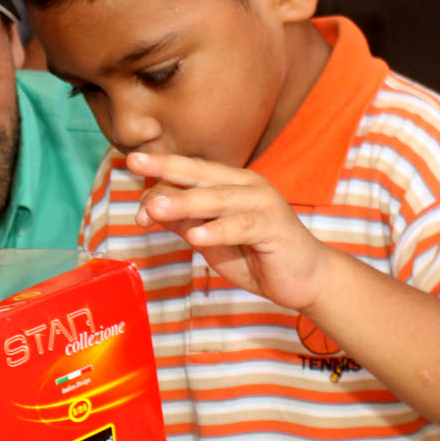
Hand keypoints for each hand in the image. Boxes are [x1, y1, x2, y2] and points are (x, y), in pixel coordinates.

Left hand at [127, 151, 330, 309]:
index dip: (159, 181)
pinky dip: (218, 231)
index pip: (189, 174)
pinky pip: (242, 227)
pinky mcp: (275, 226)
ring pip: (218, 198)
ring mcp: (263, 203)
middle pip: (200, 173)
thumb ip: (185, 221)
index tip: (134, 193)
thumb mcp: (211, 238)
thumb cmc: (255, 256)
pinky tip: (196, 237)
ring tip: (155, 208)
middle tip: (135, 161)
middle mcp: (246, 185)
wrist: (305, 279)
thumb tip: (148, 209)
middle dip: (166, 167)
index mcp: (230, 183)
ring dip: (185, 202)